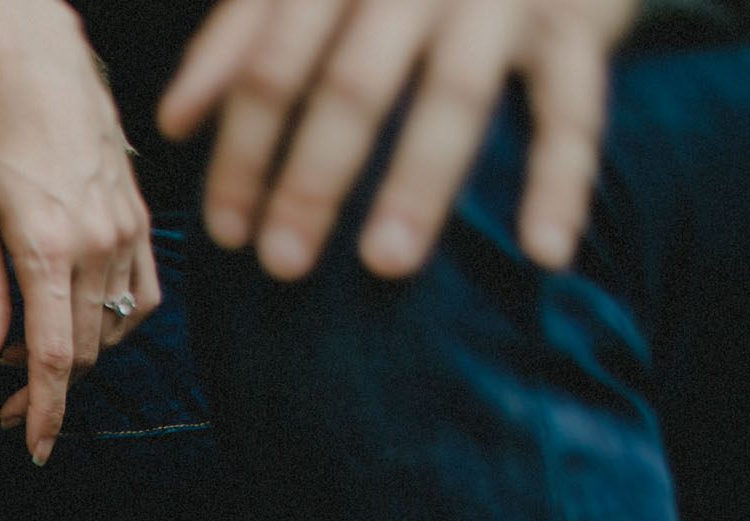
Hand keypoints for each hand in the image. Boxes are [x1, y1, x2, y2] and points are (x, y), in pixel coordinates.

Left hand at [0, 0, 159, 464]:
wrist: (46, 71)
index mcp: (47, 248)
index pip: (52, 356)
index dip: (43, 411)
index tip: (33, 447)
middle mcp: (97, 246)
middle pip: (82, 353)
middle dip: (45, 393)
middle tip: (5, 407)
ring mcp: (129, 234)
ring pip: (111, 333)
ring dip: (73, 360)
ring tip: (26, 354)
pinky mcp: (145, 223)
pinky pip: (143, 299)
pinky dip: (115, 328)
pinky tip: (83, 328)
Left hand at [158, 0, 637, 281]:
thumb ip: (239, 38)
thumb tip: (172, 122)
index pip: (272, 66)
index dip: (242, 151)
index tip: (226, 232)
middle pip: (353, 85)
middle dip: (313, 179)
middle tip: (283, 264)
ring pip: (454, 96)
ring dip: (418, 185)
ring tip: (384, 266)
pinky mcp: (576, 24)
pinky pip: (574, 109)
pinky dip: (562, 182)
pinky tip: (543, 253)